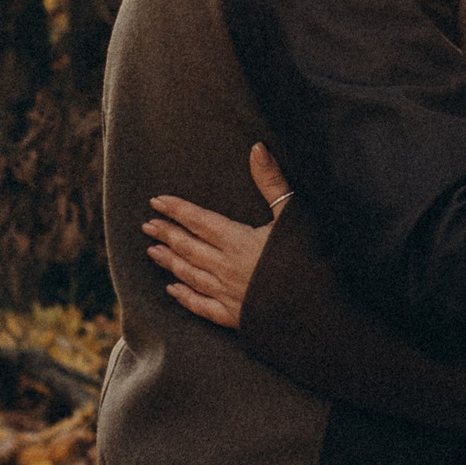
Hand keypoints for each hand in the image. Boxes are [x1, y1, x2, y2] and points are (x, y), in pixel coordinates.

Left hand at [146, 144, 292, 327]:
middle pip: (188, 247)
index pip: (199, 221)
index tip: (157, 201)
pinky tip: (172, 290)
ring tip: (152, 251)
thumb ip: (271, 181)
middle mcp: (226, 267)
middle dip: (166, 234)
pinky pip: (201, 306)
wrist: (318, 306)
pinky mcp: (234, 316)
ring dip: (170, 261)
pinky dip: (185, 297)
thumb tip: (257, 148)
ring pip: (190, 274)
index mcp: (238, 240)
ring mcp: (228, 293)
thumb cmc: (309, 257)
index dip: (177, 210)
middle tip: (147, 225)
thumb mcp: (293, 214)